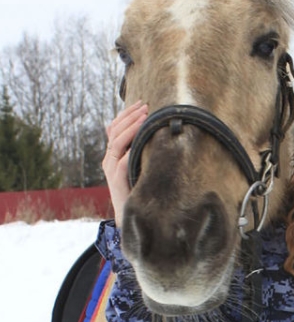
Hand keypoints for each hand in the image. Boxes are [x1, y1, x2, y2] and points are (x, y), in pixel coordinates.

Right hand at [103, 101, 147, 226]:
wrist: (131, 216)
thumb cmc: (138, 192)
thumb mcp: (140, 168)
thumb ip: (140, 154)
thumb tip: (156, 136)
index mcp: (113, 155)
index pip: (115, 128)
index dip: (126, 115)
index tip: (141, 104)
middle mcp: (109, 159)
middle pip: (114, 130)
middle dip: (130, 115)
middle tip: (144, 105)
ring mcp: (110, 168)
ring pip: (117, 140)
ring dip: (131, 125)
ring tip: (144, 116)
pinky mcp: (116, 177)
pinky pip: (122, 157)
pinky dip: (131, 144)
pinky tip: (143, 135)